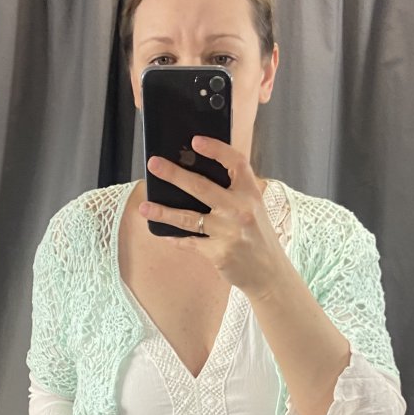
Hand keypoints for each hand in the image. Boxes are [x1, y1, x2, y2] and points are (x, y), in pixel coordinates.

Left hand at [139, 137, 290, 299]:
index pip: (236, 162)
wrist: (269, 273)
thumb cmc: (258, 237)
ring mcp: (229, 233)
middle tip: (154, 164)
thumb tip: (195, 176)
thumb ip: (233, 193)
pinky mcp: (219, 253)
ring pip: (188, 218)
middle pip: (202, 187)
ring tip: (144, 206)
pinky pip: (190, 242)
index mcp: (251, 193)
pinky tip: (163, 232)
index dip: (216, 149)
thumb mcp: (254, 209)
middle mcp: (241, 210)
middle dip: (174, 175)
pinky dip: (175, 238)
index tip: (195, 141)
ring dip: (163, 211)